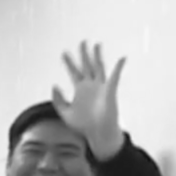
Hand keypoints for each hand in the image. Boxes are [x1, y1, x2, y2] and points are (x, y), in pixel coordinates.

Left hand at [54, 41, 126, 158]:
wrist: (98, 134)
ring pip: (99, 68)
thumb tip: (54, 85)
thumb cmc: (83, 125)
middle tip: (82, 41)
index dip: (69, 62)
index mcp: (80, 90)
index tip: (64, 53)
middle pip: (87, 66)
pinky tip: (122, 59)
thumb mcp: (64, 112)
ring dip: (98, 56)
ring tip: (96, 44)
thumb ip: (57, 100)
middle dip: (83, 54)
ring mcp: (101, 87)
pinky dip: (119, 68)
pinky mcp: (110, 91)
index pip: (74, 72)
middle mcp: (91, 86)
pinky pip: (115, 77)